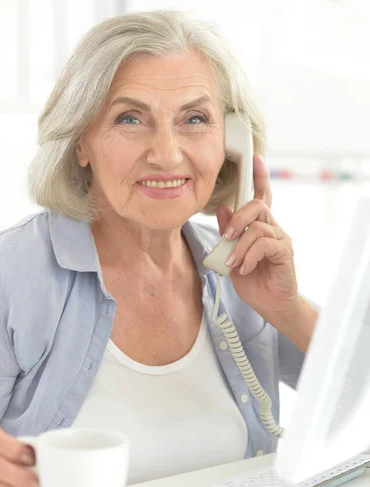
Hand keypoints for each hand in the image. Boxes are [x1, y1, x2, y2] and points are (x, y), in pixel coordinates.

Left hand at [215, 154, 298, 324]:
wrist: (271, 306)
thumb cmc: (254, 282)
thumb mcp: (232, 256)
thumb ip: (228, 234)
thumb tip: (222, 208)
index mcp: (260, 228)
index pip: (262, 197)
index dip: (260, 178)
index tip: (256, 158)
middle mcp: (273, 229)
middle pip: (257, 206)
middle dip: (237, 219)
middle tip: (226, 237)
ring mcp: (281, 240)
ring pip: (257, 227)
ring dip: (239, 246)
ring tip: (232, 263)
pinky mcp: (284, 253)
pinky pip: (265, 244)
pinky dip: (249, 256)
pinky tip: (244, 268)